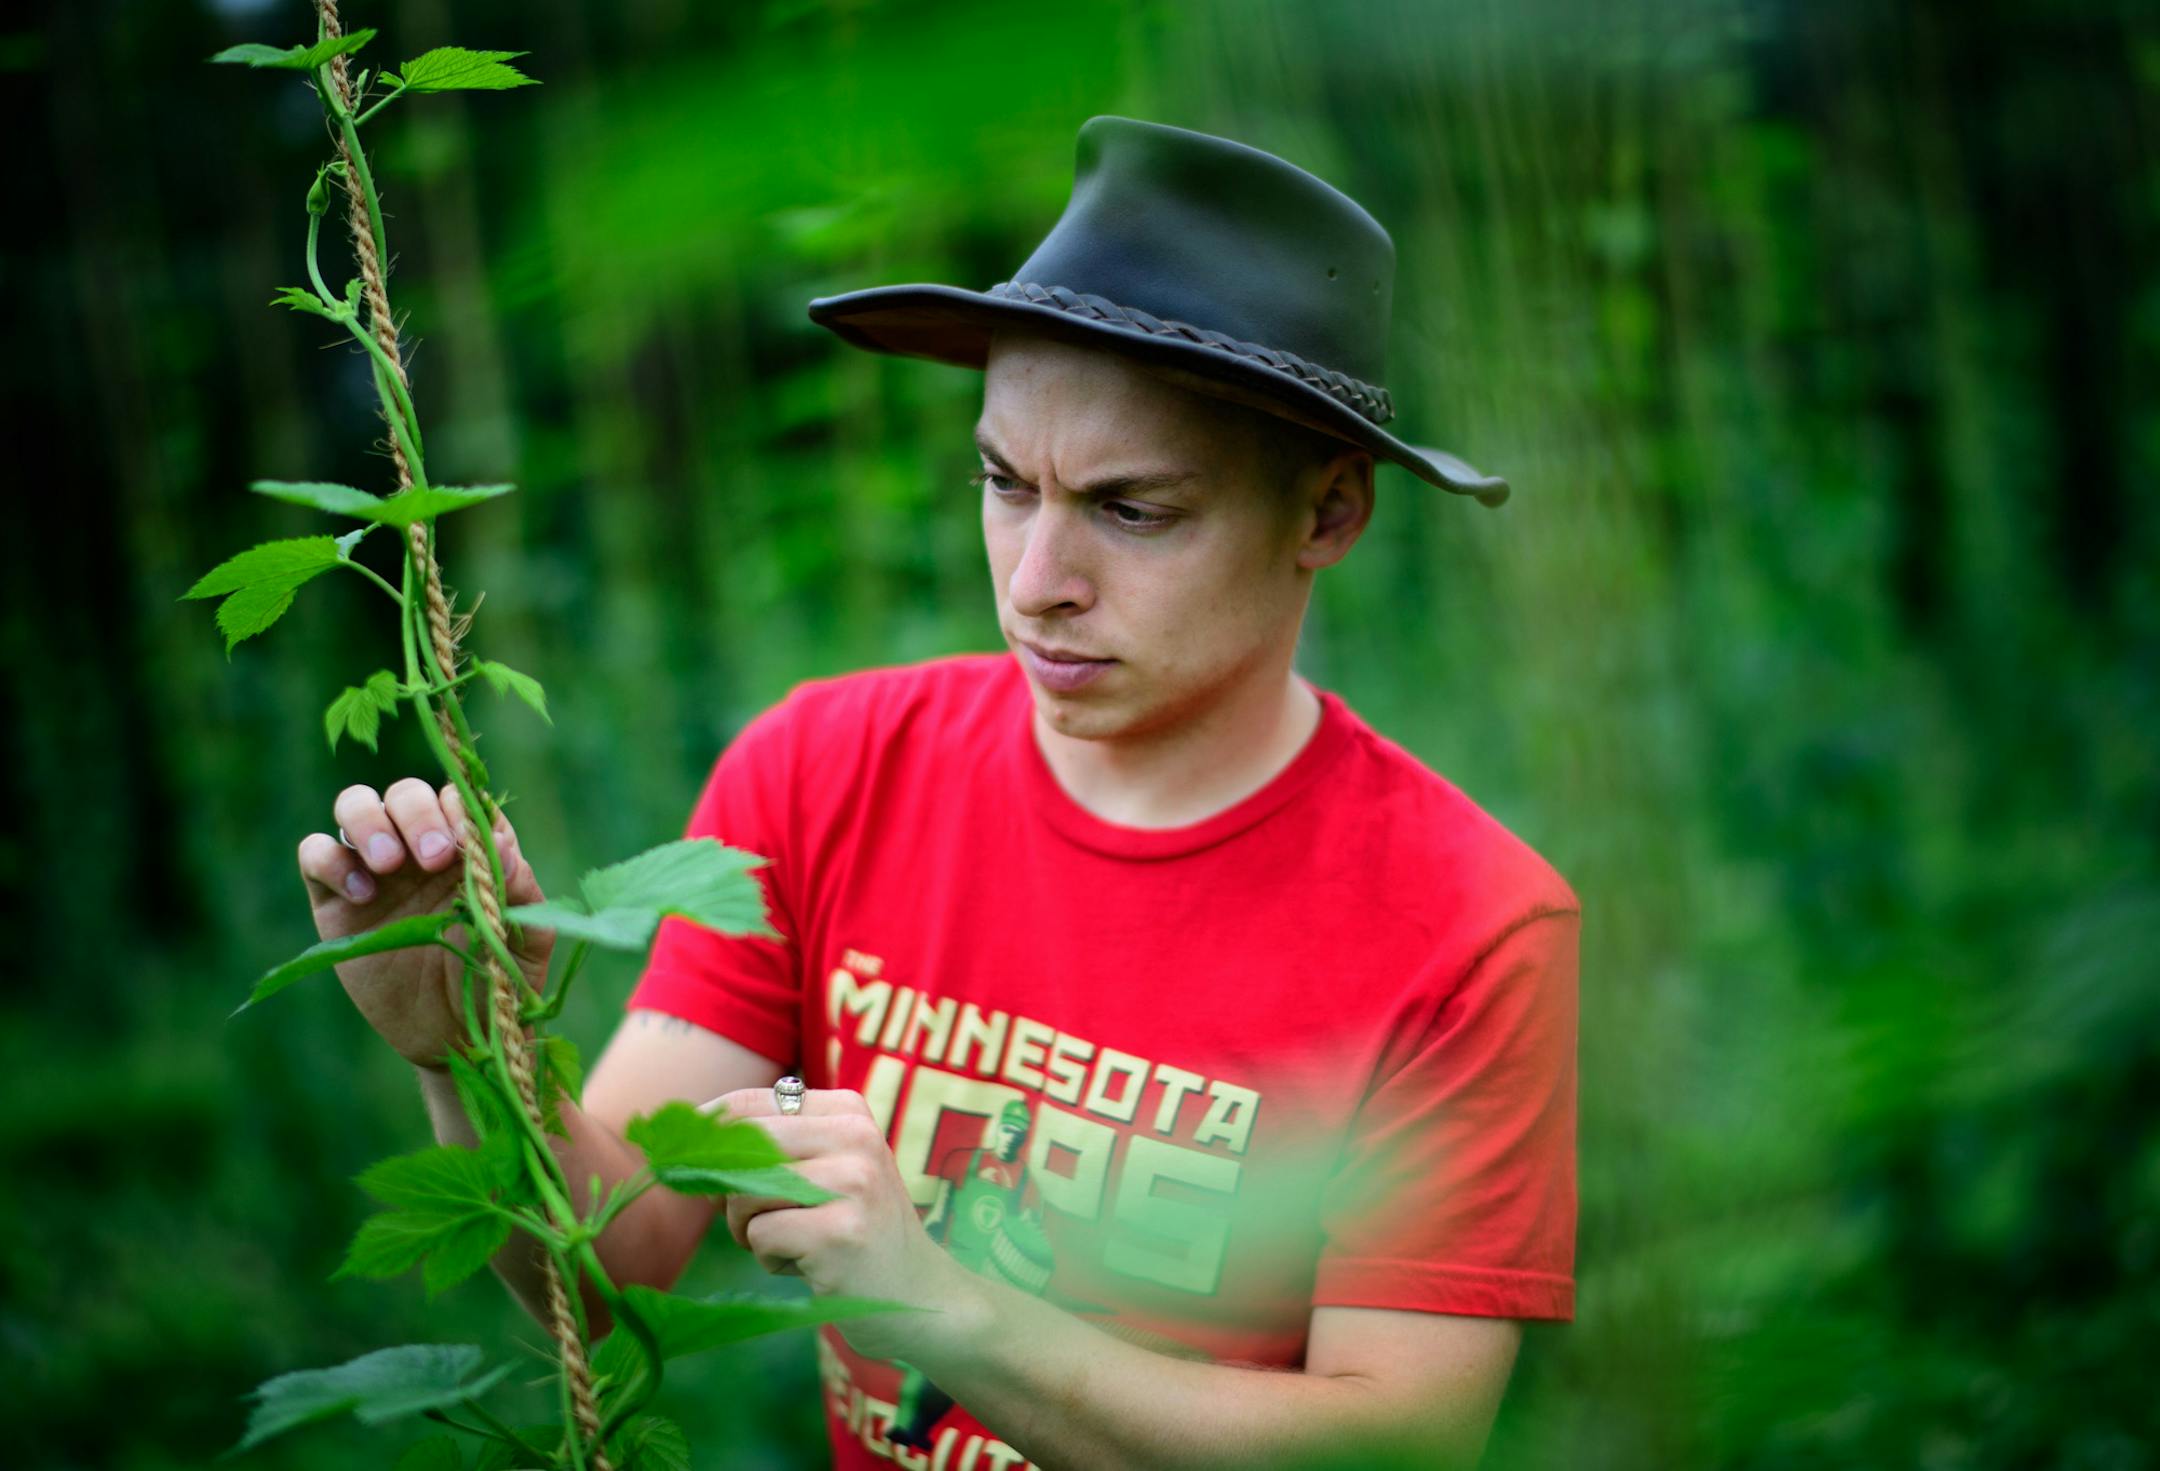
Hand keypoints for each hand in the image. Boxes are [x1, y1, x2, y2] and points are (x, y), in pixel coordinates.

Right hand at [295, 778, 551, 1069]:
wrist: (453, 1036)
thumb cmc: (496, 980)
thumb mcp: (525, 940)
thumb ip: (520, 890)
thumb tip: (503, 844)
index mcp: (468, 849)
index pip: (458, 797)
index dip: (460, 808)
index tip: (467, 844)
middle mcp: (419, 848)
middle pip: (405, 793)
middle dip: (418, 814)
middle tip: (434, 859)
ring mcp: (374, 869)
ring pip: (355, 805)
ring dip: (370, 822)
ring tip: (389, 865)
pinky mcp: (335, 900)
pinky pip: (315, 853)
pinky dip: (330, 860)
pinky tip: (361, 895)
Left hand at [713, 1086, 973, 1360]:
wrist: (922, 1296)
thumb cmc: (856, 1231)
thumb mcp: (826, 1172)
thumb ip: (771, 1150)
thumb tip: (687, 1148)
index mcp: (848, 1112)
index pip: (749, 1103)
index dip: (703, 1131)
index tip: (680, 1157)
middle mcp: (855, 1137)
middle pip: (742, 1147)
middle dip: (725, 1189)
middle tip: (745, 1221)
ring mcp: (852, 1184)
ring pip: (744, 1193)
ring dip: (749, 1231)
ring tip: (794, 1244)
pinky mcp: (840, 1233)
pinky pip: (760, 1237)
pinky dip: (770, 1260)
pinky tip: (809, 1266)